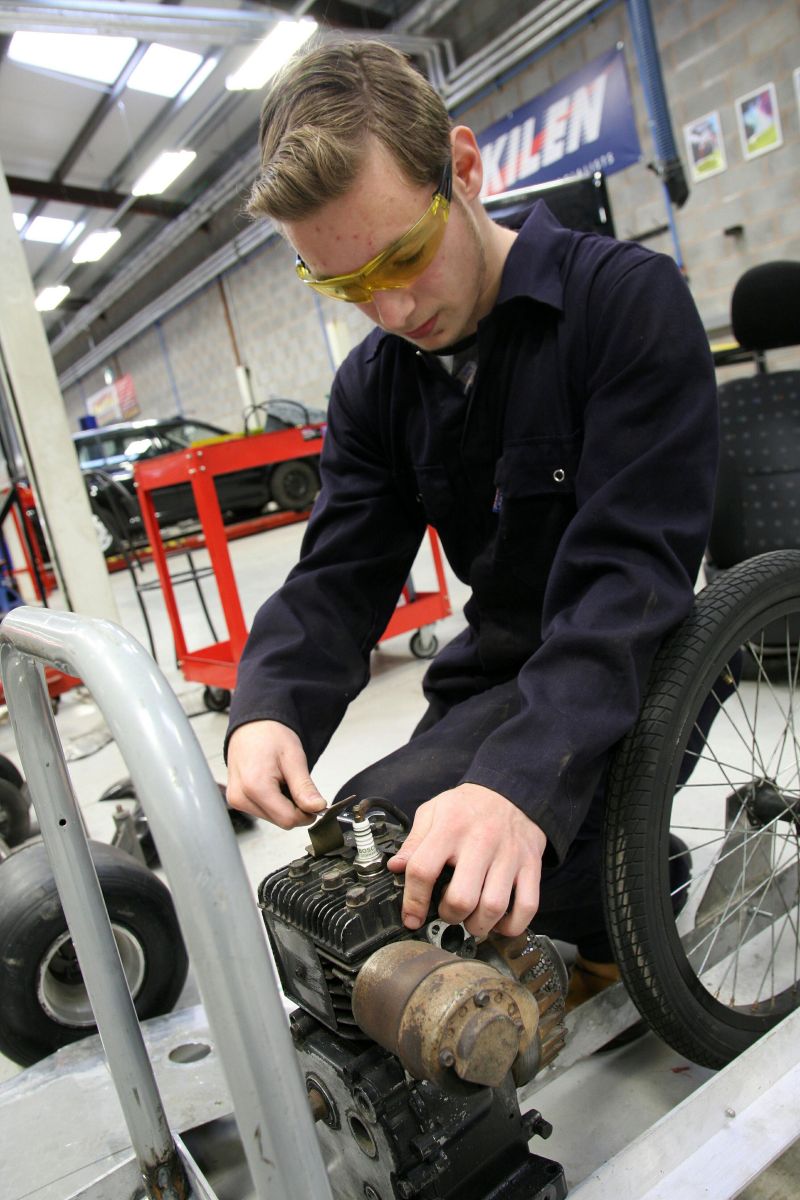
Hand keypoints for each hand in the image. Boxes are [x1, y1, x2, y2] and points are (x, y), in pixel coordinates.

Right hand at [226, 720, 326, 828]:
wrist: (252, 725)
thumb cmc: (270, 735)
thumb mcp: (294, 758)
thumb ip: (305, 787)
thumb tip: (317, 808)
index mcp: (254, 787)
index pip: (288, 819)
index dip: (306, 813)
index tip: (314, 801)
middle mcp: (240, 797)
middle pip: (280, 821)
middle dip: (295, 808)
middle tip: (295, 783)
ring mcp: (236, 800)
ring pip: (272, 818)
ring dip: (284, 805)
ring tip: (281, 780)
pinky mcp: (236, 800)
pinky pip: (262, 811)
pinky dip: (274, 802)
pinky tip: (273, 784)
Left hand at [386, 783, 546, 939]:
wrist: (512, 791)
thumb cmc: (468, 806)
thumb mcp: (434, 811)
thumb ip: (414, 840)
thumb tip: (395, 867)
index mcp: (450, 827)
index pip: (423, 870)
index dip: (413, 901)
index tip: (411, 918)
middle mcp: (481, 842)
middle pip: (461, 898)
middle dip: (449, 916)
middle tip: (448, 913)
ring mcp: (509, 855)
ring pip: (494, 907)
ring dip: (478, 925)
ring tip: (471, 919)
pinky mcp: (531, 865)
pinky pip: (527, 906)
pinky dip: (512, 925)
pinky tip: (499, 922)